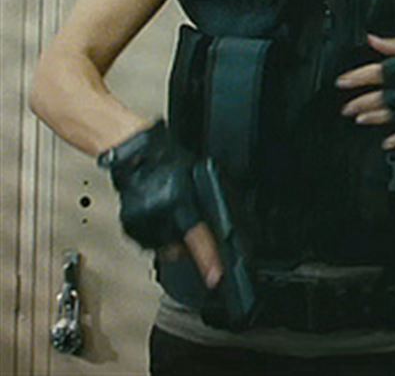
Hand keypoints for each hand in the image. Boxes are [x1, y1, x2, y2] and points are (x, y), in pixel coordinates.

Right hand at [99, 123, 220, 286]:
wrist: (135, 155)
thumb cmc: (169, 162)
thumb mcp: (200, 177)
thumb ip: (210, 201)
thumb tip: (226, 225)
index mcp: (179, 201)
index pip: (198, 237)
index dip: (209, 259)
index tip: (215, 277)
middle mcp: (158, 214)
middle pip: (180, 248)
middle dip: (188, 244)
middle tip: (188, 225)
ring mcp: (141, 223)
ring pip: (163, 248)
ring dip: (170, 239)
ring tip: (170, 215)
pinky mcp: (130, 227)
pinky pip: (148, 242)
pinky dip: (155, 234)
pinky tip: (157, 216)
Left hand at [338, 32, 394, 145]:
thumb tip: (374, 40)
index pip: (371, 74)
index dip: (354, 79)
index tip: (342, 83)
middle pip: (377, 99)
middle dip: (360, 103)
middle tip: (347, 108)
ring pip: (391, 117)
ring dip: (375, 119)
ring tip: (362, 120)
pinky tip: (389, 142)